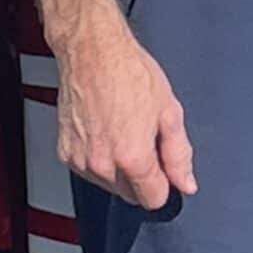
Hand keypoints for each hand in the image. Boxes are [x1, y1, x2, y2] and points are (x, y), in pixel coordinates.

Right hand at [55, 15, 196, 208]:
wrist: (93, 52)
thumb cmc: (129, 73)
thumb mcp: (169, 112)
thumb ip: (179, 155)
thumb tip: (186, 183)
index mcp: (132, 157)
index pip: (153, 199)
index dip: (164, 183)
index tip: (164, 167)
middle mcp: (102, 164)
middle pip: (130, 194)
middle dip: (142, 175)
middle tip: (145, 139)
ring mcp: (80, 160)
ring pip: (109, 184)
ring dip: (119, 168)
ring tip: (124, 129)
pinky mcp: (65, 152)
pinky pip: (88, 170)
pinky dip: (99, 158)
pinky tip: (106, 130)